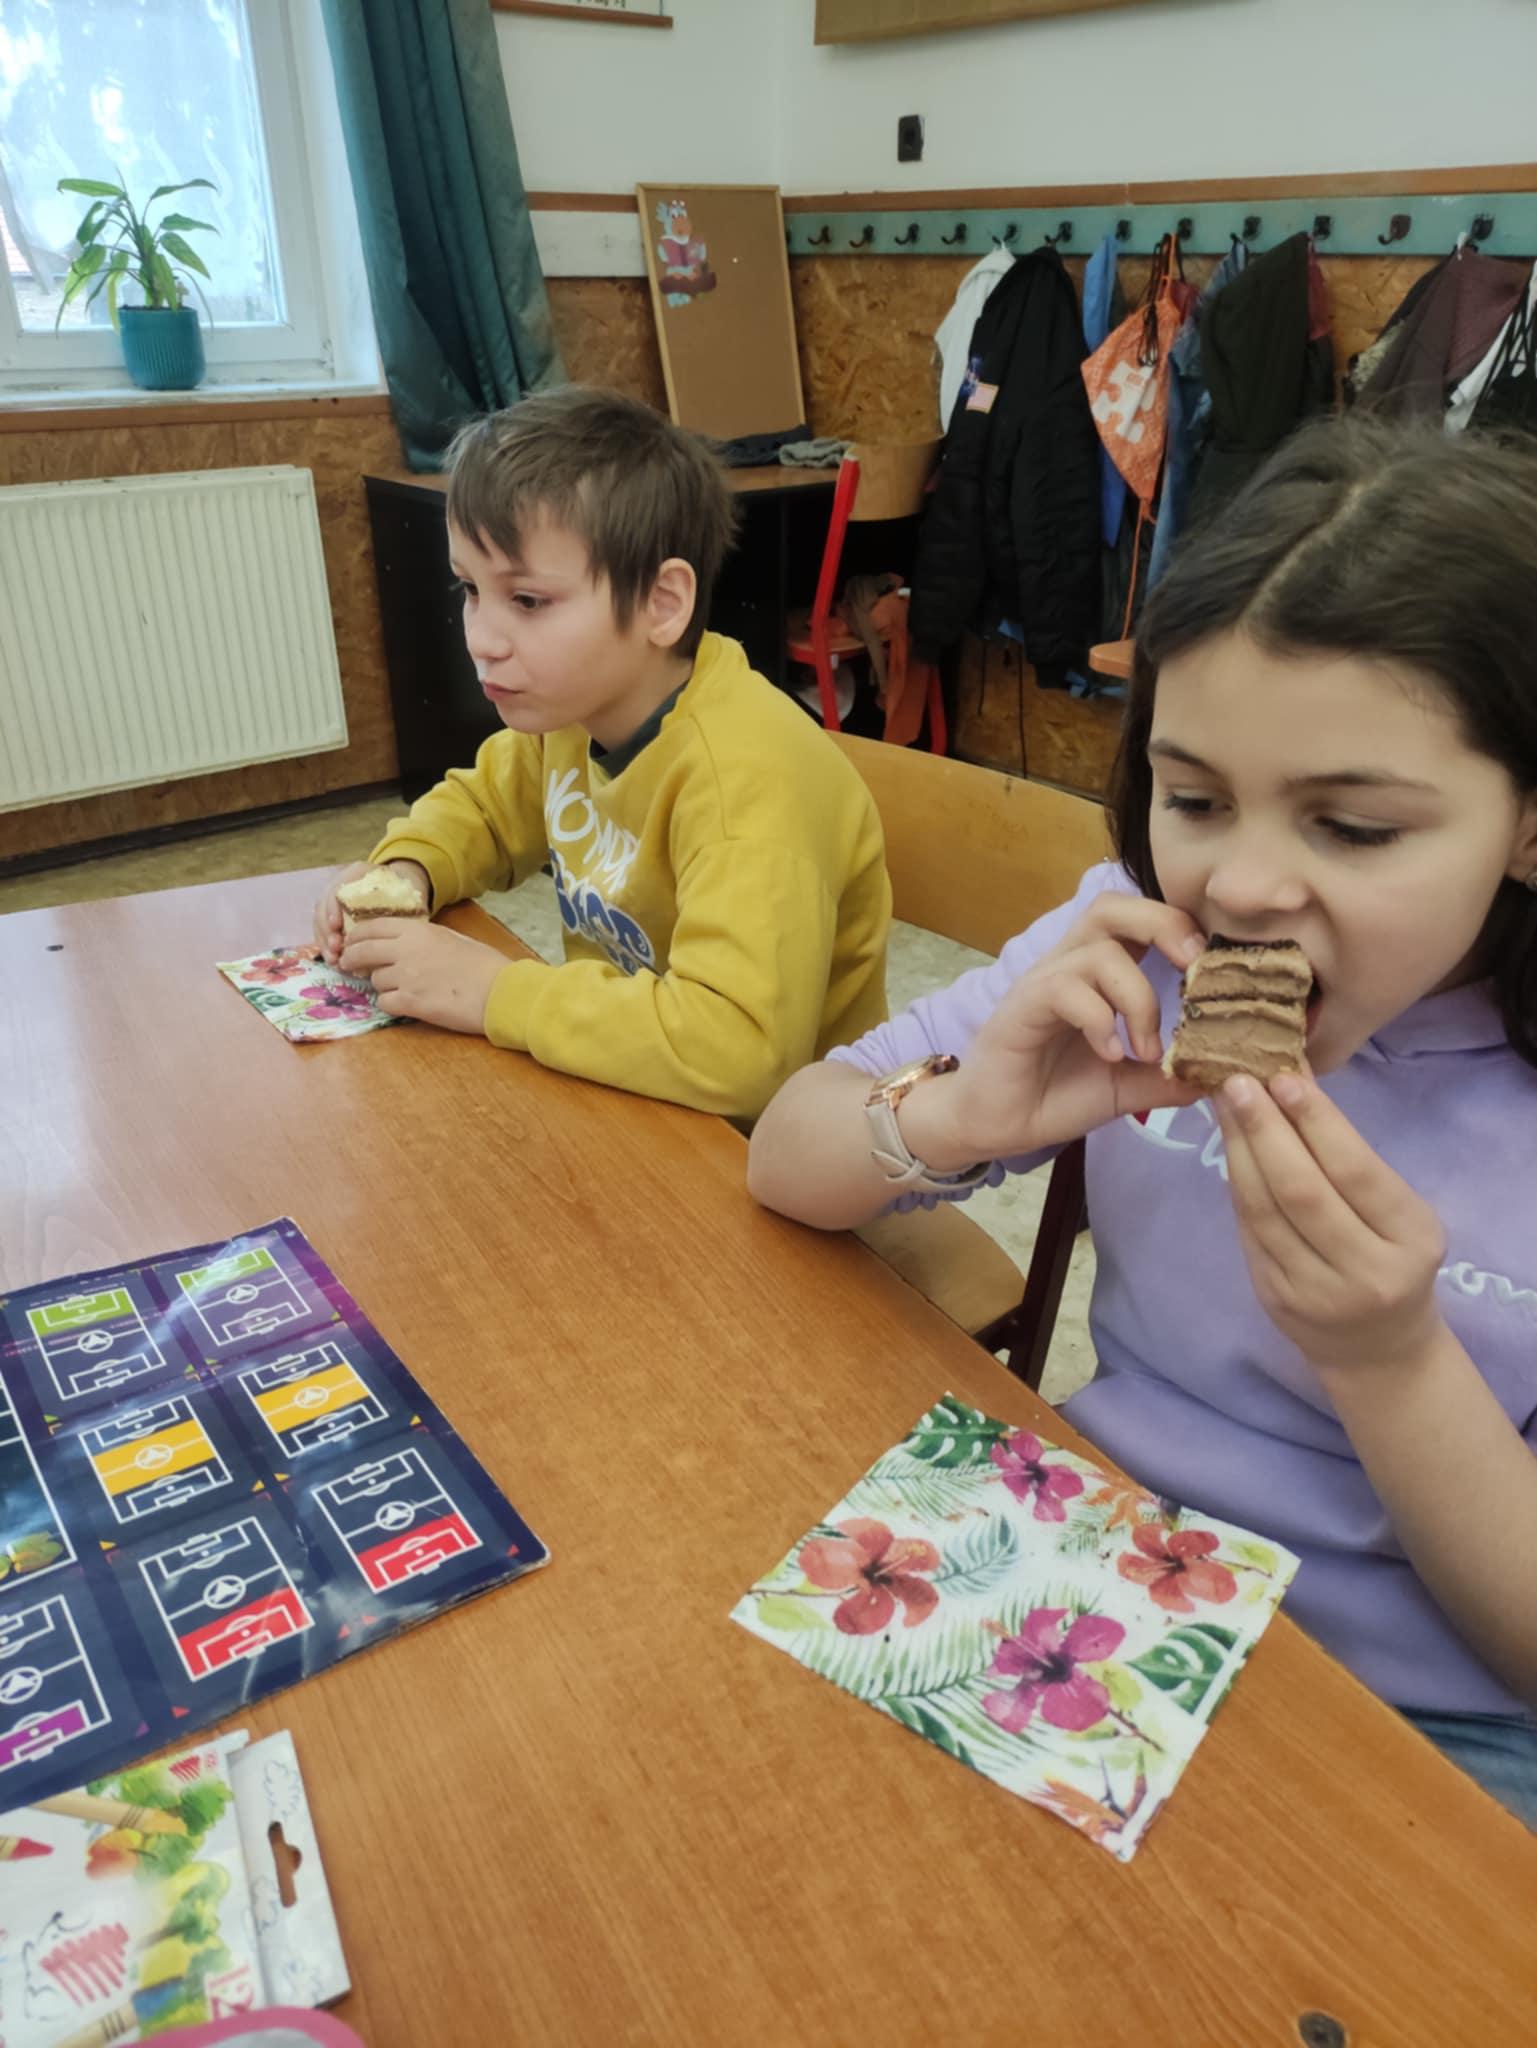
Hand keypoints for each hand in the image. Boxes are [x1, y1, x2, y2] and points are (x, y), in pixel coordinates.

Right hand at [312, 860, 430, 964]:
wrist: (402, 887)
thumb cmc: (405, 891)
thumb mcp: (406, 892)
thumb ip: (401, 904)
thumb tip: (400, 928)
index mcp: (358, 872)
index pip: (337, 888)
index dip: (332, 908)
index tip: (336, 926)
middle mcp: (341, 884)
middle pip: (323, 906)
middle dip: (326, 930)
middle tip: (336, 949)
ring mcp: (334, 901)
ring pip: (319, 921)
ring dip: (324, 942)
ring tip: (334, 960)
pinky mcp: (333, 917)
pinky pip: (323, 932)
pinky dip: (327, 947)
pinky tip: (334, 961)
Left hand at [338, 919, 506, 1035]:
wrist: (499, 992)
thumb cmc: (483, 964)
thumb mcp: (449, 938)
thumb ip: (421, 938)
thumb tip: (398, 943)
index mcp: (418, 930)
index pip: (372, 927)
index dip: (356, 936)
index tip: (352, 943)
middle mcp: (406, 950)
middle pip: (362, 952)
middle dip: (351, 959)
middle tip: (349, 965)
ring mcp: (406, 977)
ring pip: (374, 980)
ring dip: (381, 984)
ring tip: (400, 988)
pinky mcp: (410, 1003)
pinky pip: (384, 1002)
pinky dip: (390, 1004)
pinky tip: (405, 1003)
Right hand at [907, 895, 1205, 1166]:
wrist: (995, 1125)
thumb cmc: (1055, 1095)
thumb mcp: (1129, 1087)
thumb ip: (1169, 1076)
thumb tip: (1221, 1075)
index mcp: (1097, 973)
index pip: (1139, 918)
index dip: (1180, 927)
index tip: (1212, 970)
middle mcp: (1069, 966)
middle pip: (1113, 907)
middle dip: (1163, 926)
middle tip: (1193, 970)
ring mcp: (1043, 983)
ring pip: (1099, 952)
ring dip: (1137, 998)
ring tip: (1145, 1050)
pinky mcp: (1022, 1007)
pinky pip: (1066, 990)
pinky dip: (1100, 1020)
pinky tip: (1110, 1056)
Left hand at [1216, 1071, 1447, 1373]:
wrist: (1378, 1349)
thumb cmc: (1393, 1260)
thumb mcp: (1399, 1213)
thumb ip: (1352, 1159)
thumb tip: (1294, 1081)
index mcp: (1410, 1239)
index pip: (1356, 1172)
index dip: (1316, 1123)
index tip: (1283, 1077)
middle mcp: (1365, 1271)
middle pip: (1303, 1191)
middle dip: (1266, 1130)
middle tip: (1238, 1082)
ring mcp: (1315, 1291)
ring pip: (1264, 1211)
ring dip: (1239, 1151)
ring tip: (1224, 1104)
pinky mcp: (1274, 1299)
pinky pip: (1249, 1231)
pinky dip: (1236, 1184)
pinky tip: (1228, 1148)